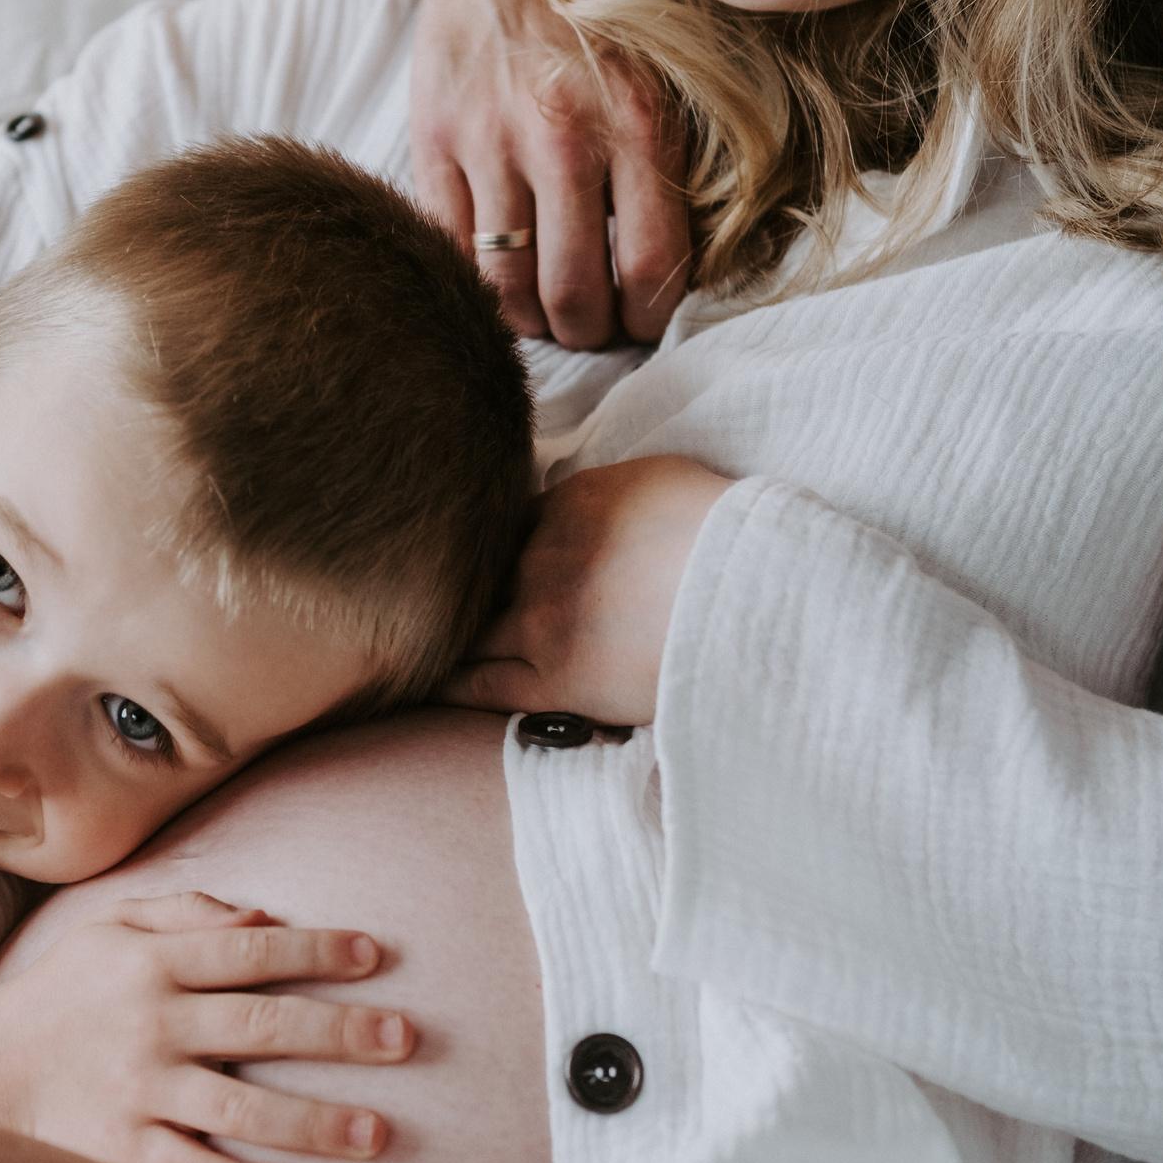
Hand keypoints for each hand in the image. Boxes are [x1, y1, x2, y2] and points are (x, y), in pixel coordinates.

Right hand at [0, 893, 411, 1162]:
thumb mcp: (109, 930)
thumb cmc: (63, 996)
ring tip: (376, 1132)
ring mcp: (137, 1091)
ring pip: (240, 1108)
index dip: (316, 950)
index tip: (375, 955)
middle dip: (339, 1032)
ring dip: (314, 1121)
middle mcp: (151, 1023)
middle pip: (261, 1026)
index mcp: (152, 963)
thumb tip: (265, 921)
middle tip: (404, 1037)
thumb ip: (186, 915)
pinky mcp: (122, 1151)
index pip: (250, 951)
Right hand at [405, 0, 690, 348]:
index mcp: (633, 122)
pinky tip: (494, 276)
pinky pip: (451, 249)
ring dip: (526, 320)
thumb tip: (679, 264)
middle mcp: (561, 137)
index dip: (647, 321)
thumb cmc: (596, 15)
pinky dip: (472, 281)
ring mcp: (489, 142)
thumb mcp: (662, 71)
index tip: (643, 324)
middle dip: (587, 332)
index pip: (648, 269)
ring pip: (504, 285)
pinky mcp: (433, 142)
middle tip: (591, 329)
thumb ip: (673, 159)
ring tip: (541, 314)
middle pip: (574, 293)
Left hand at [442, 455, 734, 725]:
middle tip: (414, 600)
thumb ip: (605, 489)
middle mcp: (542, 557)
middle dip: (455, 589)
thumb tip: (577, 496)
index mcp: (570, 504)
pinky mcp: (554, 681)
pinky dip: (445, 682)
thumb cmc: (732, 536)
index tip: (470, 560)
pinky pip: (478, 683)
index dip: (490, 546)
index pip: (505, 524)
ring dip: (442, 635)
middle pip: (479, 575)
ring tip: (400, 646)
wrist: (762, 595)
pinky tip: (420, 683)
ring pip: (468, 628)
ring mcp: (542, 620)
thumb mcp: (662, 479)